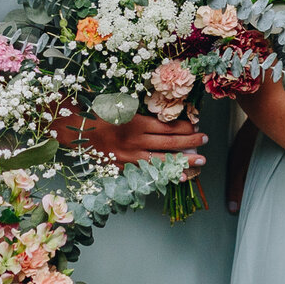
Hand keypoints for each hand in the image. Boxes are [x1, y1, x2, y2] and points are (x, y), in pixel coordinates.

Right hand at [77, 113, 207, 170]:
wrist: (78, 134)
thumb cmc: (101, 116)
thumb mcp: (123, 107)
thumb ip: (144, 111)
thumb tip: (167, 114)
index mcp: (137, 123)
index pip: (169, 126)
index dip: (186, 127)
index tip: (196, 126)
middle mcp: (137, 141)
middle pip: (171, 142)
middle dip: (191, 142)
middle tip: (206, 140)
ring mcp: (131, 157)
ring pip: (163, 160)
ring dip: (184, 161)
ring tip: (201, 161)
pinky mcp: (125, 168)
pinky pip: (150, 173)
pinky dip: (166, 175)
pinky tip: (180, 177)